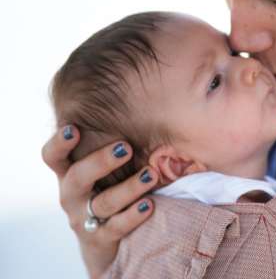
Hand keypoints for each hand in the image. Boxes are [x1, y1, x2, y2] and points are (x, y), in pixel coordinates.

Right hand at [41, 125, 158, 277]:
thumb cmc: (107, 188)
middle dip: (101, 161)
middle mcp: (71, 195)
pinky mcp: (100, 237)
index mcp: (68, 173)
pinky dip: (134, 214)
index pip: (53, 156)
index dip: (59, 143)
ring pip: (104, 202)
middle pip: (77, 177)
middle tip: (126, 147)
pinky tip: (150, 203)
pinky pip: (117, 226)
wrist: (103, 239)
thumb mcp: (102, 169)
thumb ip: (111, 145)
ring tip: (151, 175)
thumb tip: (142, 107)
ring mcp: (84, 217)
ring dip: (130, 187)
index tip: (73, 128)